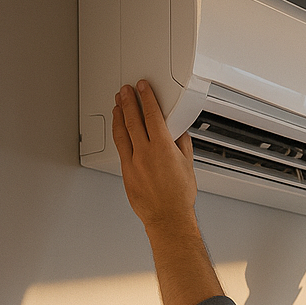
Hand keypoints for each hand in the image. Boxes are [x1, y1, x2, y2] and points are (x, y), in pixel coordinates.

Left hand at [112, 80, 196, 228]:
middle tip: (126, 90)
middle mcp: (145, 152)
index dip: (146, 97)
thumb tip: (179, 132)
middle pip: (133, 119)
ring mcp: (133, 162)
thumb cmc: (179, 197)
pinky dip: (118, 133)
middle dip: (128, 101)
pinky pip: (119, 147)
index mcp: (163, 147)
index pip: (152, 115)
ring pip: (121, 132)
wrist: (168, 217)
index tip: (142, 87)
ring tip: (118, 104)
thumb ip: (182, 145)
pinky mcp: (125, 171)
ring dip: (119, 115)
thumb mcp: (188, 166)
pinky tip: (118, 128)